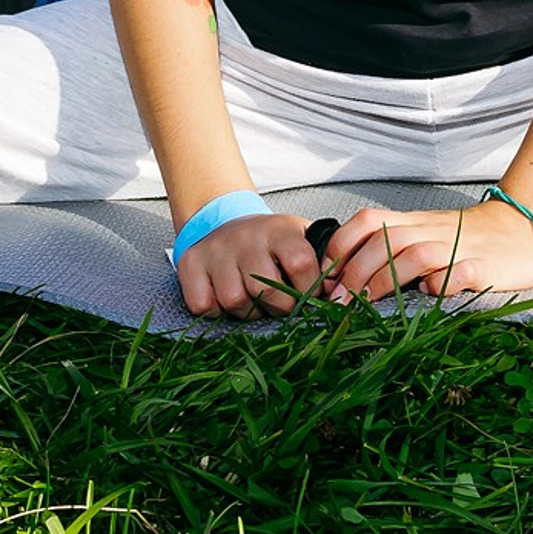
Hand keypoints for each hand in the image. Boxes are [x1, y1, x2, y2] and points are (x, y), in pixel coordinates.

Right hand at [176, 209, 322, 318]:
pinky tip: (225, 298)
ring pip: (235, 300)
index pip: (301, 263)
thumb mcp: (299, 237)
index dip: (309, 289)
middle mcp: (247, 237)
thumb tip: (341, 289)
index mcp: (280, 229)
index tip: (310, 298)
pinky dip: (216, 311)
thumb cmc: (270, 242)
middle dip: (278, 308)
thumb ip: (323, 258)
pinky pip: (204, 305)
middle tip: (279, 307)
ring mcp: (217, 250)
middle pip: (266, 288)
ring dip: (247, 311)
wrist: (224, 222)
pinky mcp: (191, 264)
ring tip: (253, 301)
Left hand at [321, 197, 532, 302]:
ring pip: (416, 254)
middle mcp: (430, 230)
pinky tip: (431, 293)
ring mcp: (458, 247)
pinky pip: (461, 271)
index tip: (325, 277)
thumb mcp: (423, 233)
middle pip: (385, 241)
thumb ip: (390, 247)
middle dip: (356, 272)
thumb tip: (344, 277)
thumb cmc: (465, 238)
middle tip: (340, 302)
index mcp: (413, 222)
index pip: (367, 221)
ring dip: (386, 279)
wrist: (522, 228)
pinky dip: (444, 282)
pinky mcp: (485, 266)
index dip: (341, 246)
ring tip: (367, 304)